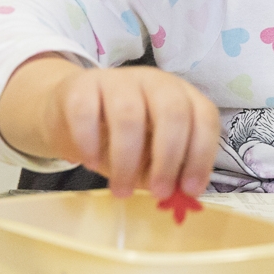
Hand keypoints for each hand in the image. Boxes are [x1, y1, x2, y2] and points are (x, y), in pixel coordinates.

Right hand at [0, 54, 220, 198]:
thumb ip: (168, 169)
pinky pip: (86, 112)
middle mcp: (154, 82)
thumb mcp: (151, 154)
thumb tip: (180, 193)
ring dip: (127, 160)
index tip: (190, 189)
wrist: (70, 108)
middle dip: (168, 157)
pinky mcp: (82, 86)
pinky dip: (90, 143)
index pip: (204, 116)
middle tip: (159, 192)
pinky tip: (91, 163)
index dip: (201, 154)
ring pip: (129, 114)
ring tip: (121, 191)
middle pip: (172, 111)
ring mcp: (118, 80)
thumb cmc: (122, 135)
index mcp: (181, 95)